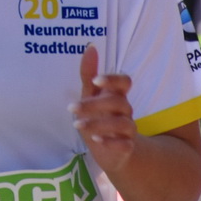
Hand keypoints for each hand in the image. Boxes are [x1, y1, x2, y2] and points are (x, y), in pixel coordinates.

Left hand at [74, 45, 139, 174]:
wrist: (111, 152)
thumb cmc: (99, 118)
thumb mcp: (91, 97)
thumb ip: (89, 75)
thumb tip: (90, 47)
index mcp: (117, 96)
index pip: (125, 82)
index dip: (113, 79)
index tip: (96, 80)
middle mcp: (125, 111)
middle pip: (119, 102)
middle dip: (94, 105)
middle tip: (71, 108)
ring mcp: (128, 129)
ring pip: (123, 123)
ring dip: (98, 124)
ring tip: (77, 125)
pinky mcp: (127, 147)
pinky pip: (125, 144)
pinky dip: (111, 142)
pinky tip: (95, 140)